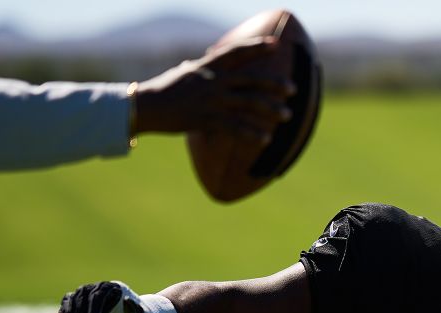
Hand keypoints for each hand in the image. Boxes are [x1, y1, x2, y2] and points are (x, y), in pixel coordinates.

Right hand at [56, 281, 177, 312]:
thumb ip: (135, 311)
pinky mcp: (80, 309)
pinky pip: (66, 310)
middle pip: (80, 295)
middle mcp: (98, 289)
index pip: (99, 294)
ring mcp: (87, 299)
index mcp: (113, 288)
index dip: (93, 308)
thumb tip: (128, 301)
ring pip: (70, 301)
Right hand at [132, 37, 294, 142]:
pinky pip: (236, 127)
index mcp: (209, 66)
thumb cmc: (166, 88)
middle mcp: (214, 81)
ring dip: (271, 110)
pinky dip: (252, 133)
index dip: (257, 47)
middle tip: (293, 89)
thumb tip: (211, 55)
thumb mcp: (186, 71)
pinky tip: (266, 139)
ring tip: (286, 115)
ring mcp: (212, 100)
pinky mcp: (207, 120)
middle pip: (251, 80)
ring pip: (249, 104)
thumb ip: (204, 66)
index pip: (237, 52)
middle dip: (274, 84)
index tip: (275, 45)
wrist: (147, 106)